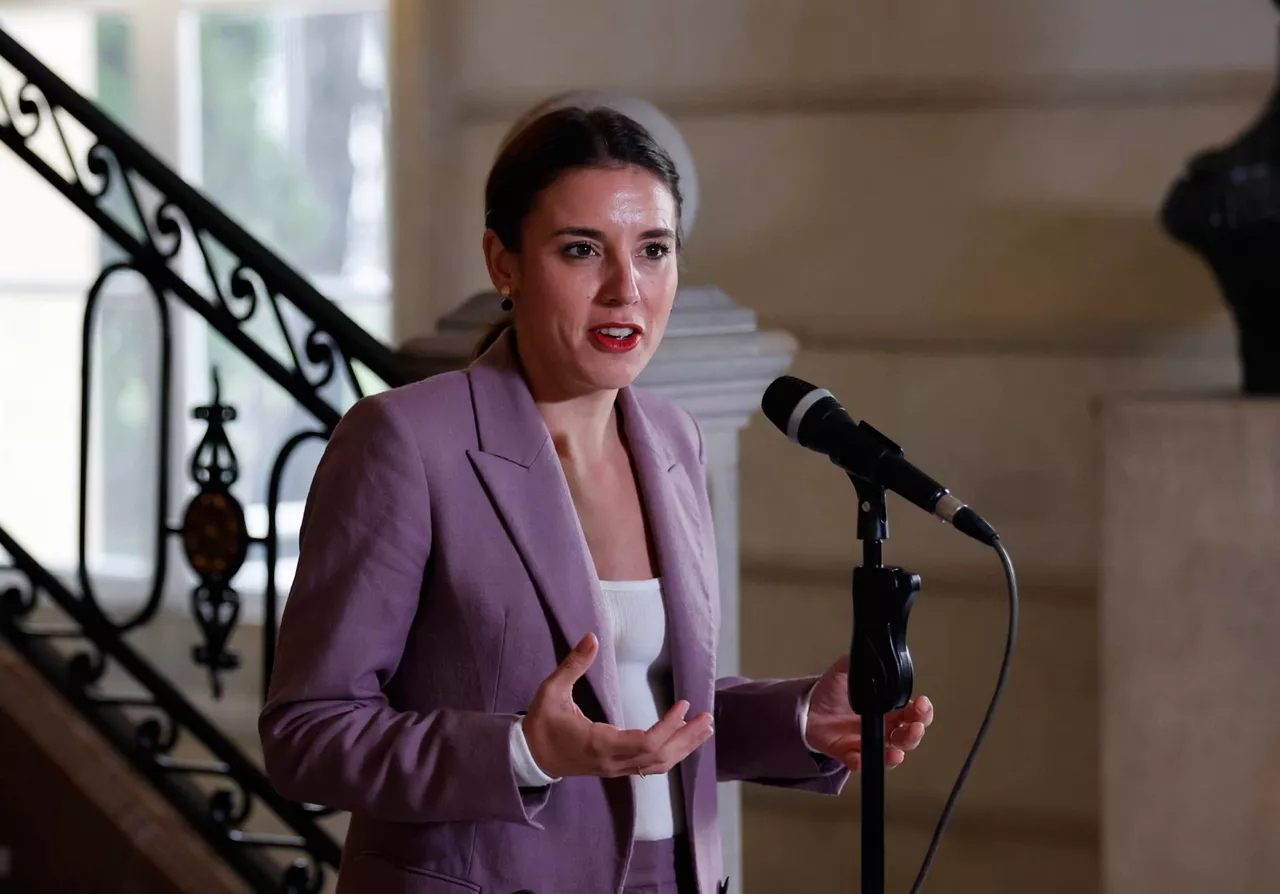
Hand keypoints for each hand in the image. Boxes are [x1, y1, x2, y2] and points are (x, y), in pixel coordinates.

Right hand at [522, 633, 714, 778]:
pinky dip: (671, 752)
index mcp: (600, 744)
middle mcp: (613, 761)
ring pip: (658, 765)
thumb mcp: (552, 690)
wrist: (531, 756)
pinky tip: (682, 738)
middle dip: (687, 739)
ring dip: (684, 747)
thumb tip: (591, 637)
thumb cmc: (541, 723)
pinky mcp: (617, 768)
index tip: (683, 705)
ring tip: (704, 728)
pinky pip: (650, 765)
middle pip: (660, 757)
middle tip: (708, 718)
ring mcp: (616, 768)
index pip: (646, 743)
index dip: (668, 727)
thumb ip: (573, 664)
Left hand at [804, 654, 933, 771]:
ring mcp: (867, 744)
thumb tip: (868, 653)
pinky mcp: (848, 754)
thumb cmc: (833, 691)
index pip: (913, 713)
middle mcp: (883, 729)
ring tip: (897, 751)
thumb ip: (858, 663)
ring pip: (890, 755)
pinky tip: (860, 760)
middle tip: (915, 726)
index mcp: (888, 709)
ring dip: (896, 754)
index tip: (922, 704)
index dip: (922, 711)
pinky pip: (857, 763)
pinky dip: (860, 763)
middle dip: (915, 733)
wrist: (808, 706)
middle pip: (908, 737)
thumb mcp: (846, 670)